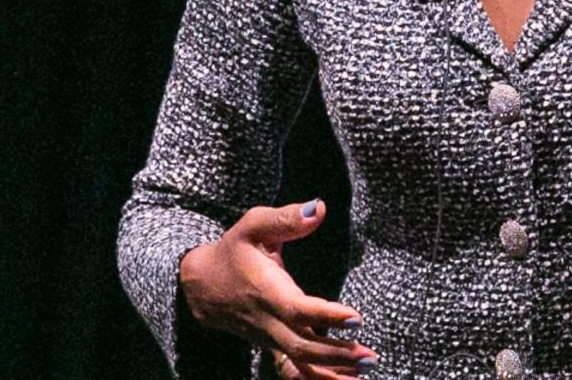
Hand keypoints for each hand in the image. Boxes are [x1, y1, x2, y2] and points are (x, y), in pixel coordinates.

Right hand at [178, 199, 372, 378]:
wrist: (202, 285)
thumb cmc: (233, 250)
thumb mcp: (254, 225)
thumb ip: (286, 219)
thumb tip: (319, 208)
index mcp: (267, 292)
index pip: (298, 309)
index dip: (327, 316)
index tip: (356, 319)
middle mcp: (269, 321)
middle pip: (302, 346)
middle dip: (337, 355)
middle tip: (369, 357)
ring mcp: (270, 338)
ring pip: (300, 363)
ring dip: (332, 372)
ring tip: (365, 373)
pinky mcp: (272, 345)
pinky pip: (295, 368)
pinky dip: (318, 378)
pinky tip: (345, 379)